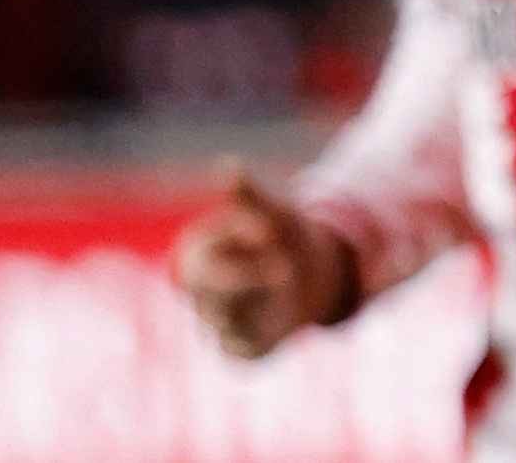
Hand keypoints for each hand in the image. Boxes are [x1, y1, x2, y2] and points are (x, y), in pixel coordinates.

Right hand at [170, 163, 351, 358]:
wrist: (315, 272)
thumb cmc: (282, 237)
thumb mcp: (273, 212)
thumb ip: (249, 197)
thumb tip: (228, 166)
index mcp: (199, 255)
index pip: (200, 252)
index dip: (234, 238)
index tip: (269, 228)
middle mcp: (202, 292)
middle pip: (209, 290)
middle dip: (245, 277)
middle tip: (284, 266)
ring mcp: (219, 320)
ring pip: (224, 319)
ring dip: (256, 304)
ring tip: (285, 285)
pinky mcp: (240, 346)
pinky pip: (240, 349)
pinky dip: (258, 338)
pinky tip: (281, 326)